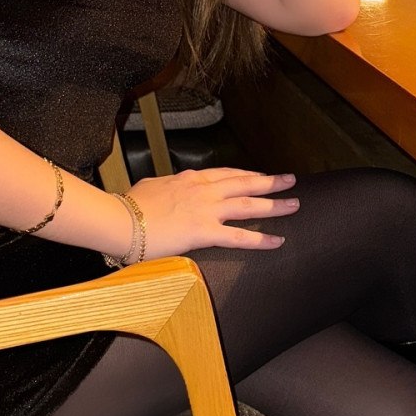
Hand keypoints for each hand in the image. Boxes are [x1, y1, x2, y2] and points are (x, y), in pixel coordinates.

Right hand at [119, 167, 298, 258]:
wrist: (121, 219)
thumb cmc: (129, 206)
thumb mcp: (150, 188)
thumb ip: (164, 188)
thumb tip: (164, 190)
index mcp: (190, 179)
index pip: (225, 174)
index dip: (246, 175)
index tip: (259, 175)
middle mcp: (204, 190)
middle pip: (245, 182)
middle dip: (270, 181)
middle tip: (290, 180)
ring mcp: (207, 209)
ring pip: (249, 204)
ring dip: (274, 204)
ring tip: (294, 204)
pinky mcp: (205, 232)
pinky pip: (240, 236)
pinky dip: (261, 239)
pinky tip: (278, 241)